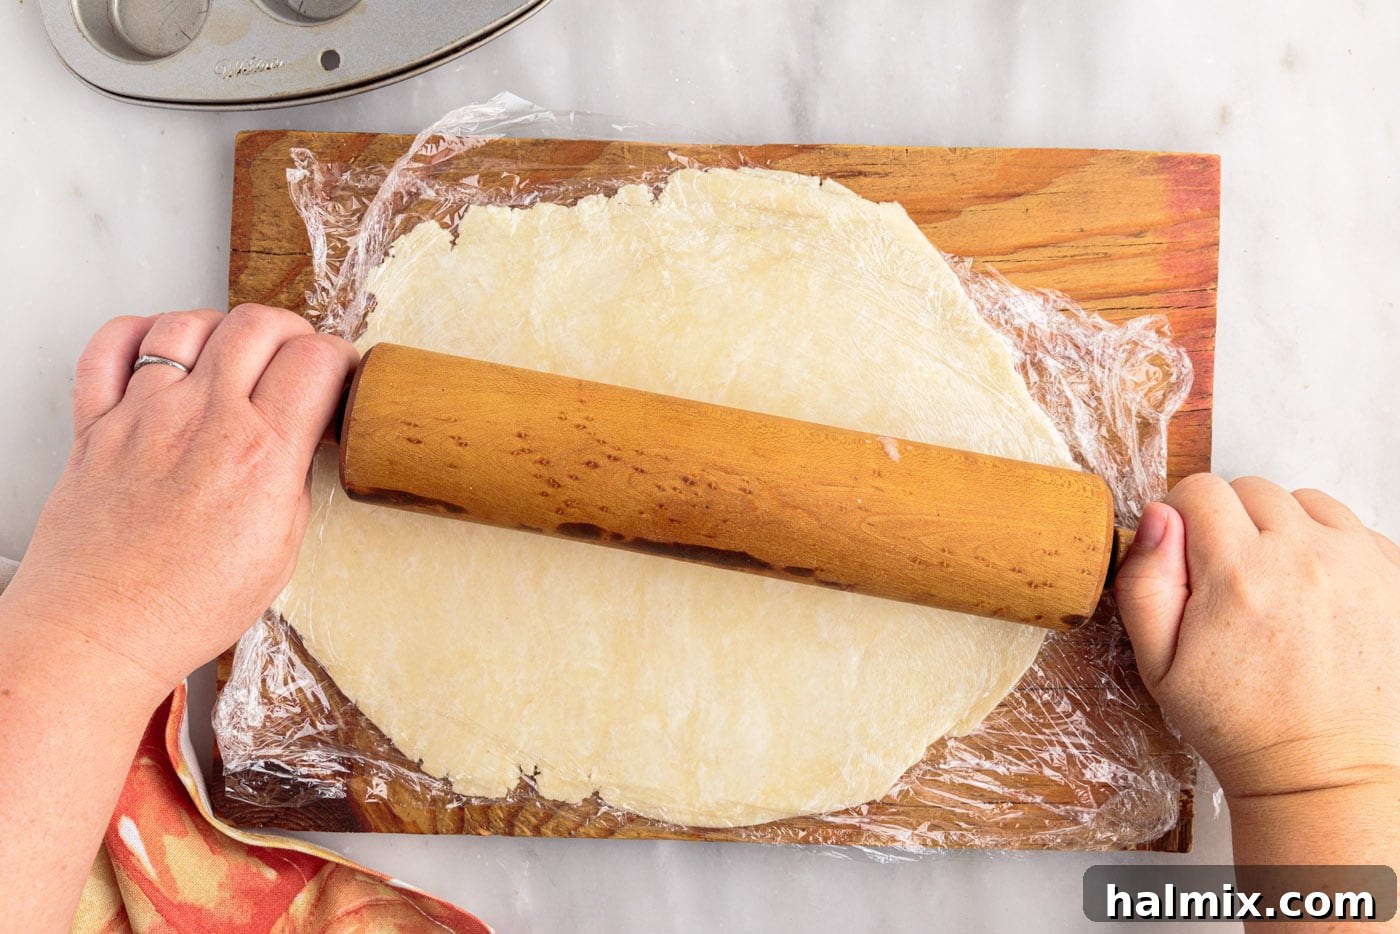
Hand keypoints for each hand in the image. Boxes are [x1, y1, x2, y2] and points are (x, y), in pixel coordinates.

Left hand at [4, 305, 356, 698]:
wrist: (100, 633)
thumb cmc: (185, 606)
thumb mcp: (281, 549)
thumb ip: (291, 479)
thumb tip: (298, 441)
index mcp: (261, 454)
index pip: (316, 360)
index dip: (339, 357)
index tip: (338, 372)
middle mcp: (203, 421)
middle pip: (259, 324)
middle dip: (292, 330)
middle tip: (296, 355)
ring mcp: (144, 416)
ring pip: (188, 323)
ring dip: (222, 327)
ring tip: (232, 353)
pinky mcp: (95, 424)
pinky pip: (110, 346)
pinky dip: (139, 332)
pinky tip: (161, 351)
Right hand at [1114, 474, 1399, 801]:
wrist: (1325, 772)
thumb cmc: (1237, 722)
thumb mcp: (1157, 663)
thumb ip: (1145, 581)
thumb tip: (1159, 516)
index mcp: (1237, 573)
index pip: (1201, 489)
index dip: (1182, 516)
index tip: (1185, 552)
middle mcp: (1305, 557)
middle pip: (1254, 489)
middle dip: (1232, 522)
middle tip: (1230, 578)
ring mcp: (1360, 564)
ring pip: (1308, 502)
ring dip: (1286, 529)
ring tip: (1277, 583)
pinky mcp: (1396, 579)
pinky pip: (1356, 530)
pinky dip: (1332, 548)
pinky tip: (1317, 594)